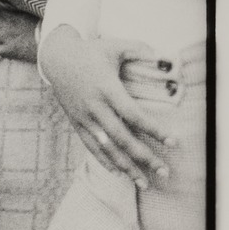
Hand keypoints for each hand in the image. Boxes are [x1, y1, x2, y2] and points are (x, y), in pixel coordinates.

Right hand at [39, 26, 176, 187]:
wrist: (56, 57)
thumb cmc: (89, 51)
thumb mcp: (113, 46)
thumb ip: (137, 48)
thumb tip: (159, 54)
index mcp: (107, 88)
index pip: (134, 115)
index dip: (154, 130)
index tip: (173, 142)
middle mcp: (95, 106)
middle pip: (122, 138)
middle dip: (144, 157)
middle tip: (164, 172)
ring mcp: (84, 116)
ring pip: (106, 147)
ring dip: (126, 167)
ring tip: (143, 183)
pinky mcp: (76, 121)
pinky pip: (90, 145)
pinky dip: (104, 160)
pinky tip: (118, 172)